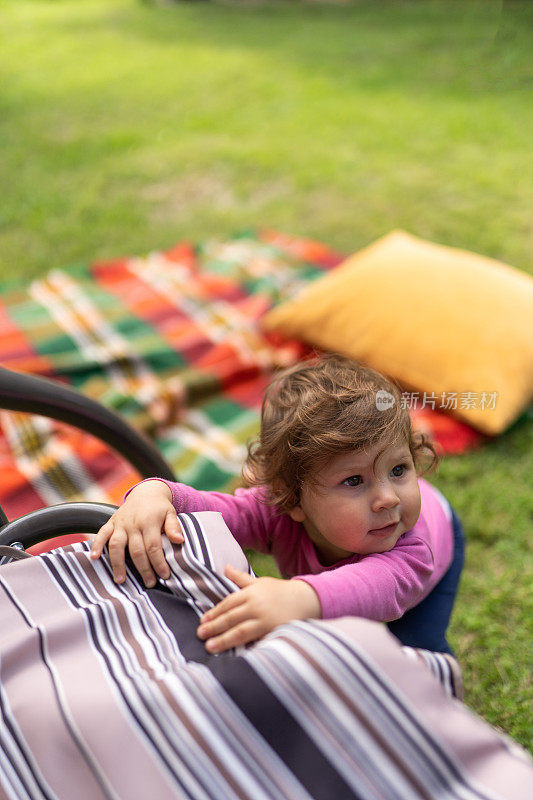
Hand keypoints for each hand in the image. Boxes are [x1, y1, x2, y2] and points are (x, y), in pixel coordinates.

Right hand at [90, 480, 182, 586]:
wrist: (145, 492)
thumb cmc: (160, 508)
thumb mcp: (171, 513)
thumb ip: (174, 526)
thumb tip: (180, 540)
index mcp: (149, 522)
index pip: (153, 546)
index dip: (158, 562)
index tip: (164, 576)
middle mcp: (133, 523)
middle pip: (136, 550)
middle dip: (143, 569)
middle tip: (149, 584)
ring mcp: (121, 524)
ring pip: (117, 545)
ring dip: (117, 563)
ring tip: (121, 580)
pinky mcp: (111, 523)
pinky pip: (102, 534)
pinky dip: (96, 545)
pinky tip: (94, 558)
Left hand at [197, 565, 320, 652]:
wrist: (305, 599)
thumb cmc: (280, 591)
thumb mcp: (259, 582)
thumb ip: (240, 578)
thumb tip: (225, 567)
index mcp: (250, 593)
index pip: (228, 604)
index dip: (214, 613)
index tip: (203, 621)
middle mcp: (255, 606)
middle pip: (230, 618)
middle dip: (214, 627)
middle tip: (200, 635)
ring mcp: (264, 620)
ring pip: (239, 631)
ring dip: (223, 640)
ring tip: (210, 647)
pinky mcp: (272, 632)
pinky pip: (255, 641)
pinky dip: (243, 647)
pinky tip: (233, 654)